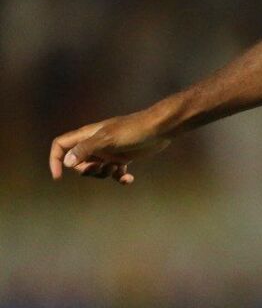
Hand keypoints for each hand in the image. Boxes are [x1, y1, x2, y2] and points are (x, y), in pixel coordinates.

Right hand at [50, 114, 169, 184]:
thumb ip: (87, 149)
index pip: (61, 145)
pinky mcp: (123, 157)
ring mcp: (109, 151)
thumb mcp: (108, 139)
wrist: (160, 128)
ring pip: (96, 170)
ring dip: (104, 174)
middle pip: (79, 163)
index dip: (55, 160)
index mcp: (87, 135)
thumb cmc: (134, 130)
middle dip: (88, 171)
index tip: (59, 177)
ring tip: (118, 168)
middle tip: (102, 167)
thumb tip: (68, 162)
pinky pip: (114, 173)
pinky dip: (119, 178)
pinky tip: (128, 179)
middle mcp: (95, 143)